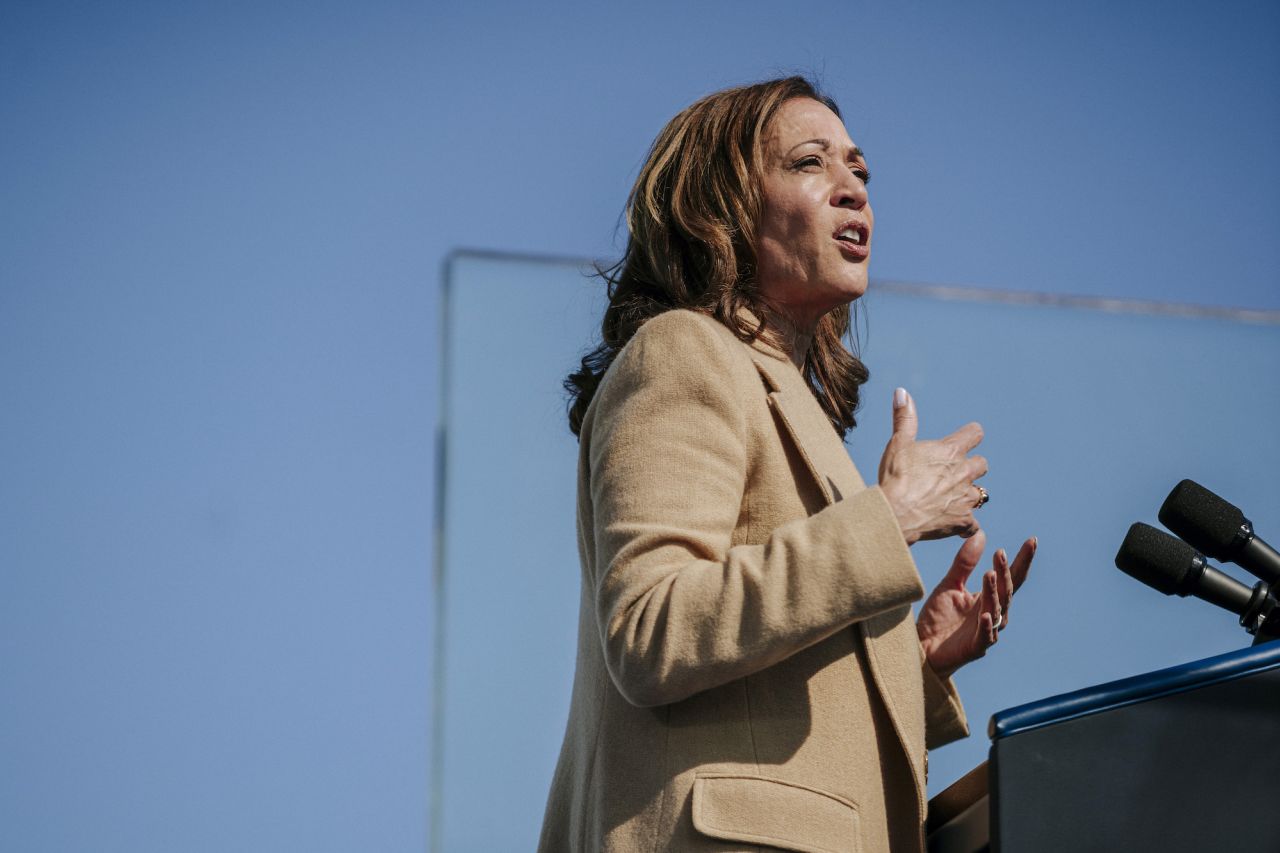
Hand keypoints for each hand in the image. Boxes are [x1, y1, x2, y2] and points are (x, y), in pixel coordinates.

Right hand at [878, 388, 987, 543]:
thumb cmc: (896, 476)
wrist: (896, 513)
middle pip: (982, 464)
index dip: (970, 435)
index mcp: (951, 451)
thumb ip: (904, 418)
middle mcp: (964, 472)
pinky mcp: (963, 522)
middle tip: (954, 473)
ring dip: (969, 495)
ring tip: (952, 499)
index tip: (965, 439)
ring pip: (981, 494)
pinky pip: (974, 524)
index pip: (975, 433)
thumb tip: (901, 392)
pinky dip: (966, 525)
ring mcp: (966, 498)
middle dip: (971, 467)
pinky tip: (955, 526)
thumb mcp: (898, 443)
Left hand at [916, 529, 1036, 679]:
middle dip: (1006, 572)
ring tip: (989, 573)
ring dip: (993, 592)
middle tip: (1000, 553)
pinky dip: (986, 625)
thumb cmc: (938, 618)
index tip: (1032, 540)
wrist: (921, 647)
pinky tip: (985, 614)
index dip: (1022, 560)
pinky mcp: (975, 647)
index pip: (1010, 577)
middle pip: (1006, 591)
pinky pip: (984, 635)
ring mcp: (986, 631)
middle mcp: (993, 614)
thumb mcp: (950, 585)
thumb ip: (965, 563)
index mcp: (989, 598)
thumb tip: (981, 535)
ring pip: (996, 609)